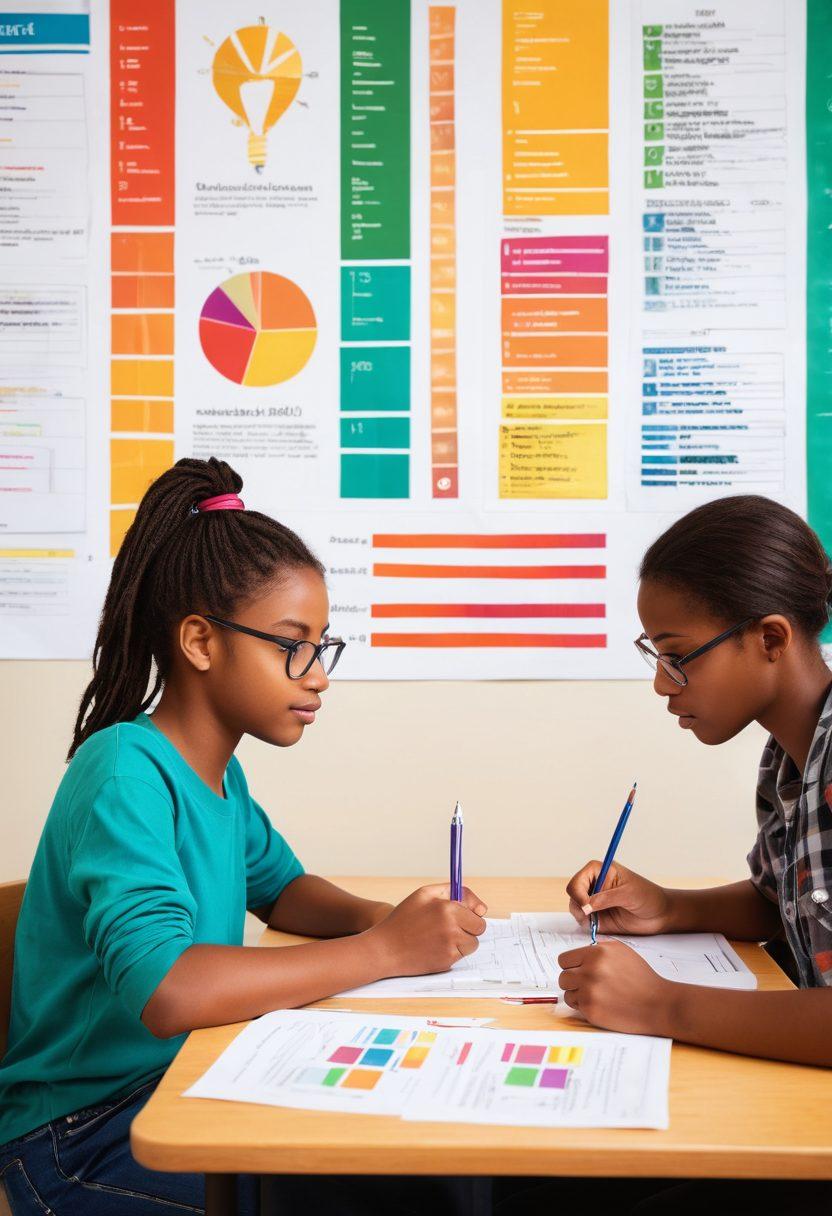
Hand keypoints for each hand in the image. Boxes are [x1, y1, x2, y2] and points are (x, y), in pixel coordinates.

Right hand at [366, 884, 486, 977]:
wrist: (385, 949)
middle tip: (450, 926)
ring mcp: (450, 947)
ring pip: (471, 944)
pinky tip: (434, 948)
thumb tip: (480, 907)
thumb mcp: (424, 894)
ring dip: (462, 941)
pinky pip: (460, 956)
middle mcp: (452, 928)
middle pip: (479, 929)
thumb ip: (452, 891)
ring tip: (440, 937)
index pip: (478, 912)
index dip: (471, 913)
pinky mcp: (447, 963)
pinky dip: (451, 952)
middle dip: (469, 927)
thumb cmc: (403, 919)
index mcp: (448, 908)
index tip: (465, 914)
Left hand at [558, 941, 673, 1034]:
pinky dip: (584, 1006)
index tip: (578, 971)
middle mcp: (590, 970)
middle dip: (573, 981)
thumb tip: (579, 953)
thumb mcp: (621, 951)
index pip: (564, 960)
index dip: (571, 966)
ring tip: (597, 995)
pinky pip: (575, 1006)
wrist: (657, 1003)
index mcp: (596, 953)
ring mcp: (589, 991)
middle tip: (589, 985)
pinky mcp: (591, 1009)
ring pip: (567, 992)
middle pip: (563, 977)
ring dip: (577, 995)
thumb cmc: (641, 978)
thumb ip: (597, 948)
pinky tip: (601, 1004)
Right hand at [566, 861, 672, 935]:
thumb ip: (606, 898)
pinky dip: (587, 925)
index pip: (577, 880)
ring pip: (575, 908)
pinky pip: (583, 921)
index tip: (586, 906)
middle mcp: (593, 885)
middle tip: (591, 916)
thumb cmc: (648, 897)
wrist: (659, 915)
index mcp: (598, 871)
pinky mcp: (597, 916)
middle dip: (578, 906)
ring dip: (582, 916)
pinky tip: (599, 925)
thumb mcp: (628, 894)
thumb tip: (586, 906)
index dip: (578, 893)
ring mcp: (594, 901)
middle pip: (573, 894)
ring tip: (597, 921)